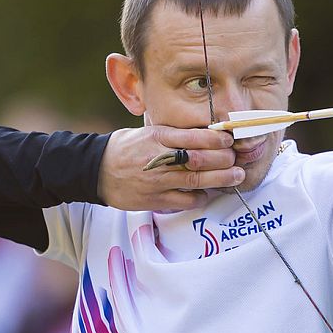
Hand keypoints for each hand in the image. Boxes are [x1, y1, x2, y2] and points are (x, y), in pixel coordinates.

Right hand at [99, 125, 243, 210]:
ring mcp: (157, 181)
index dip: (216, 140)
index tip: (229, 140)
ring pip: (196, 181)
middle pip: (199, 159)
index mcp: (157, 137)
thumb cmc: (125, 148)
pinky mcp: (154, 200)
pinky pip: (184, 200)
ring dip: (220, 179)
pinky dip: (200, 197)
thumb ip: (173, 135)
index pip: (193, 137)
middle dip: (224, 160)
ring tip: (236, 176)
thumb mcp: (146, 132)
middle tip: (237, 159)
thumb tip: (205, 135)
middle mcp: (158, 158)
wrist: (95, 171)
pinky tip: (207, 193)